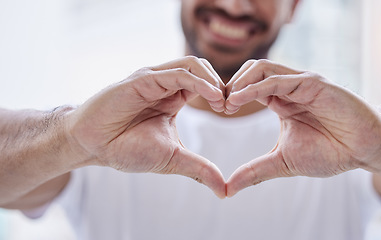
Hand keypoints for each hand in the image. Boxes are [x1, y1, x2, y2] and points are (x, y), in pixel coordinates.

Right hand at [66, 56, 226, 197]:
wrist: (93, 146)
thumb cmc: (127, 148)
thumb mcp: (172, 159)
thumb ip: (199, 168)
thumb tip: (224, 191)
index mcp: (174, 97)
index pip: (207, 84)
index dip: (223, 94)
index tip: (232, 111)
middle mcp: (166, 84)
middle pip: (204, 69)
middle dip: (222, 85)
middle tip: (231, 106)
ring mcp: (154, 79)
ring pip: (192, 65)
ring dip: (213, 80)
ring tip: (222, 101)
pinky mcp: (142, 79)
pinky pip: (176, 73)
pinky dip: (198, 81)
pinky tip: (212, 96)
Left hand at [224, 60, 380, 196]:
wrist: (364, 150)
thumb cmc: (330, 152)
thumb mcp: (283, 162)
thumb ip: (255, 171)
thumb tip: (227, 188)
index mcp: (281, 100)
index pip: (248, 87)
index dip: (230, 95)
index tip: (216, 110)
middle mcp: (289, 87)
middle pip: (251, 71)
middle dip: (231, 85)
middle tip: (217, 105)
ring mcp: (301, 82)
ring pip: (262, 68)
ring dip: (240, 82)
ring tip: (227, 102)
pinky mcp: (313, 83)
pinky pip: (280, 79)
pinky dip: (256, 86)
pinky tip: (240, 98)